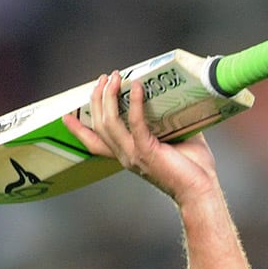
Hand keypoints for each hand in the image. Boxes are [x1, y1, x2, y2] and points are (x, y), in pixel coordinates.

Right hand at [64, 71, 218, 206]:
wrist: (201, 190)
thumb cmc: (193, 169)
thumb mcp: (174, 141)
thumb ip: (167, 123)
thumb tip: (173, 100)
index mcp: (129, 155)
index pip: (95, 144)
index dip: (79, 130)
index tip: (66, 117)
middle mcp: (126, 156)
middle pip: (99, 125)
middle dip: (98, 99)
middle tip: (104, 79)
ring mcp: (134, 154)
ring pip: (109, 122)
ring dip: (109, 97)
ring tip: (114, 78)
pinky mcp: (147, 151)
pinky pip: (135, 122)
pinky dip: (135, 103)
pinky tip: (137, 87)